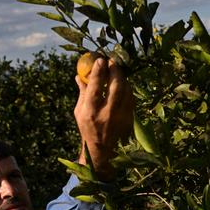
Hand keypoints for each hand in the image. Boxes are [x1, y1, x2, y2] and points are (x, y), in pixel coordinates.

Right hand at [73, 56, 133, 179]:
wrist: (102, 150)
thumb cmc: (88, 128)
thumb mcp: (80, 112)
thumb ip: (82, 93)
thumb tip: (79, 75)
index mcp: (91, 112)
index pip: (94, 88)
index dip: (97, 72)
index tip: (99, 59)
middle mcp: (107, 114)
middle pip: (115, 87)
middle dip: (114, 71)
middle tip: (112, 61)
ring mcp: (120, 117)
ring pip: (126, 92)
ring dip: (122, 78)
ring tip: (117, 71)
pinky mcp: (130, 119)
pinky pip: (131, 98)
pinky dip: (127, 89)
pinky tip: (123, 83)